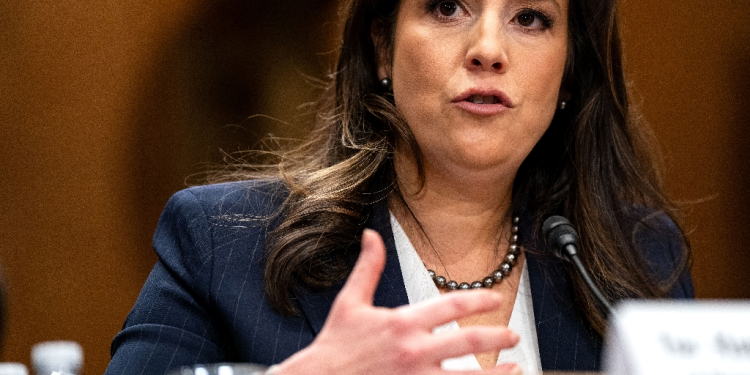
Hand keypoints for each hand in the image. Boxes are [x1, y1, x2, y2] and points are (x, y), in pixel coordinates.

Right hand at [274, 229, 521, 374]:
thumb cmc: (334, 346)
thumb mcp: (350, 302)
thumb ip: (368, 268)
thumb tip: (371, 236)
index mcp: (402, 322)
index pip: (452, 306)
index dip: (479, 300)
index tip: (495, 299)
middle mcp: (415, 351)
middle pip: (470, 341)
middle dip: (498, 336)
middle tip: (514, 336)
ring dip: (498, 372)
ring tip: (517, 367)